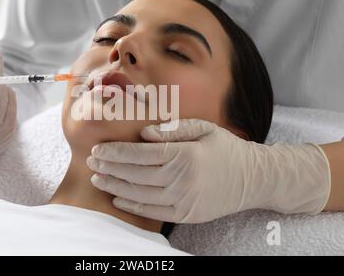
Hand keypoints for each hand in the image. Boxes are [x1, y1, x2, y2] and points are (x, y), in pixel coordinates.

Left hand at [87, 119, 330, 222]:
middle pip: (135, 174)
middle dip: (110, 167)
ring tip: (97, 178)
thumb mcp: (204, 129)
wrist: (252, 179)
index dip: (116, 152)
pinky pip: (152, 211)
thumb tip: (143, 133)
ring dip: (115, 186)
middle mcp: (182, 179)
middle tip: (91, 161)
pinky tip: (117, 197)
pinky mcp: (186, 214)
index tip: (99, 149)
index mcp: (185, 154)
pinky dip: (132, 205)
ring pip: (140, 194)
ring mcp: (184, 200)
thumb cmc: (225, 149)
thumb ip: (173, 129)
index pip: (141, 153)